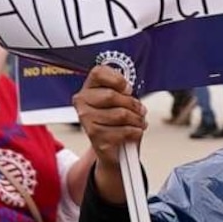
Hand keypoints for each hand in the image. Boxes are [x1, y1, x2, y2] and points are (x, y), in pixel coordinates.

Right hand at [74, 64, 145, 199]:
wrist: (115, 148)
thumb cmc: (118, 120)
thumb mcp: (121, 101)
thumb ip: (123, 92)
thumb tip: (129, 92)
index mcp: (88, 88)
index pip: (98, 72)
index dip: (117, 79)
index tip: (127, 89)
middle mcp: (82, 102)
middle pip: (112, 95)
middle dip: (132, 104)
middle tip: (140, 110)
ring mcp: (86, 119)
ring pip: (120, 114)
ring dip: (137, 120)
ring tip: (139, 122)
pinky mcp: (95, 136)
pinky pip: (123, 130)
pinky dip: (135, 132)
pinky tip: (134, 132)